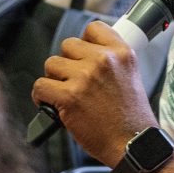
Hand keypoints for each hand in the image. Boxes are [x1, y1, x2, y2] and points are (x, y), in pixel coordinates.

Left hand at [31, 20, 157, 165]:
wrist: (133, 144)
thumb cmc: (131, 117)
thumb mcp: (131, 76)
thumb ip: (111, 61)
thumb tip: (84, 54)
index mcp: (122, 52)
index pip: (93, 28)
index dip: (85, 43)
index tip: (84, 57)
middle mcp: (104, 60)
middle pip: (68, 45)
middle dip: (68, 63)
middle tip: (74, 81)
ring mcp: (85, 77)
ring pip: (51, 64)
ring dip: (54, 80)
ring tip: (64, 94)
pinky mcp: (68, 97)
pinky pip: (40, 86)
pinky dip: (41, 97)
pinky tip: (52, 105)